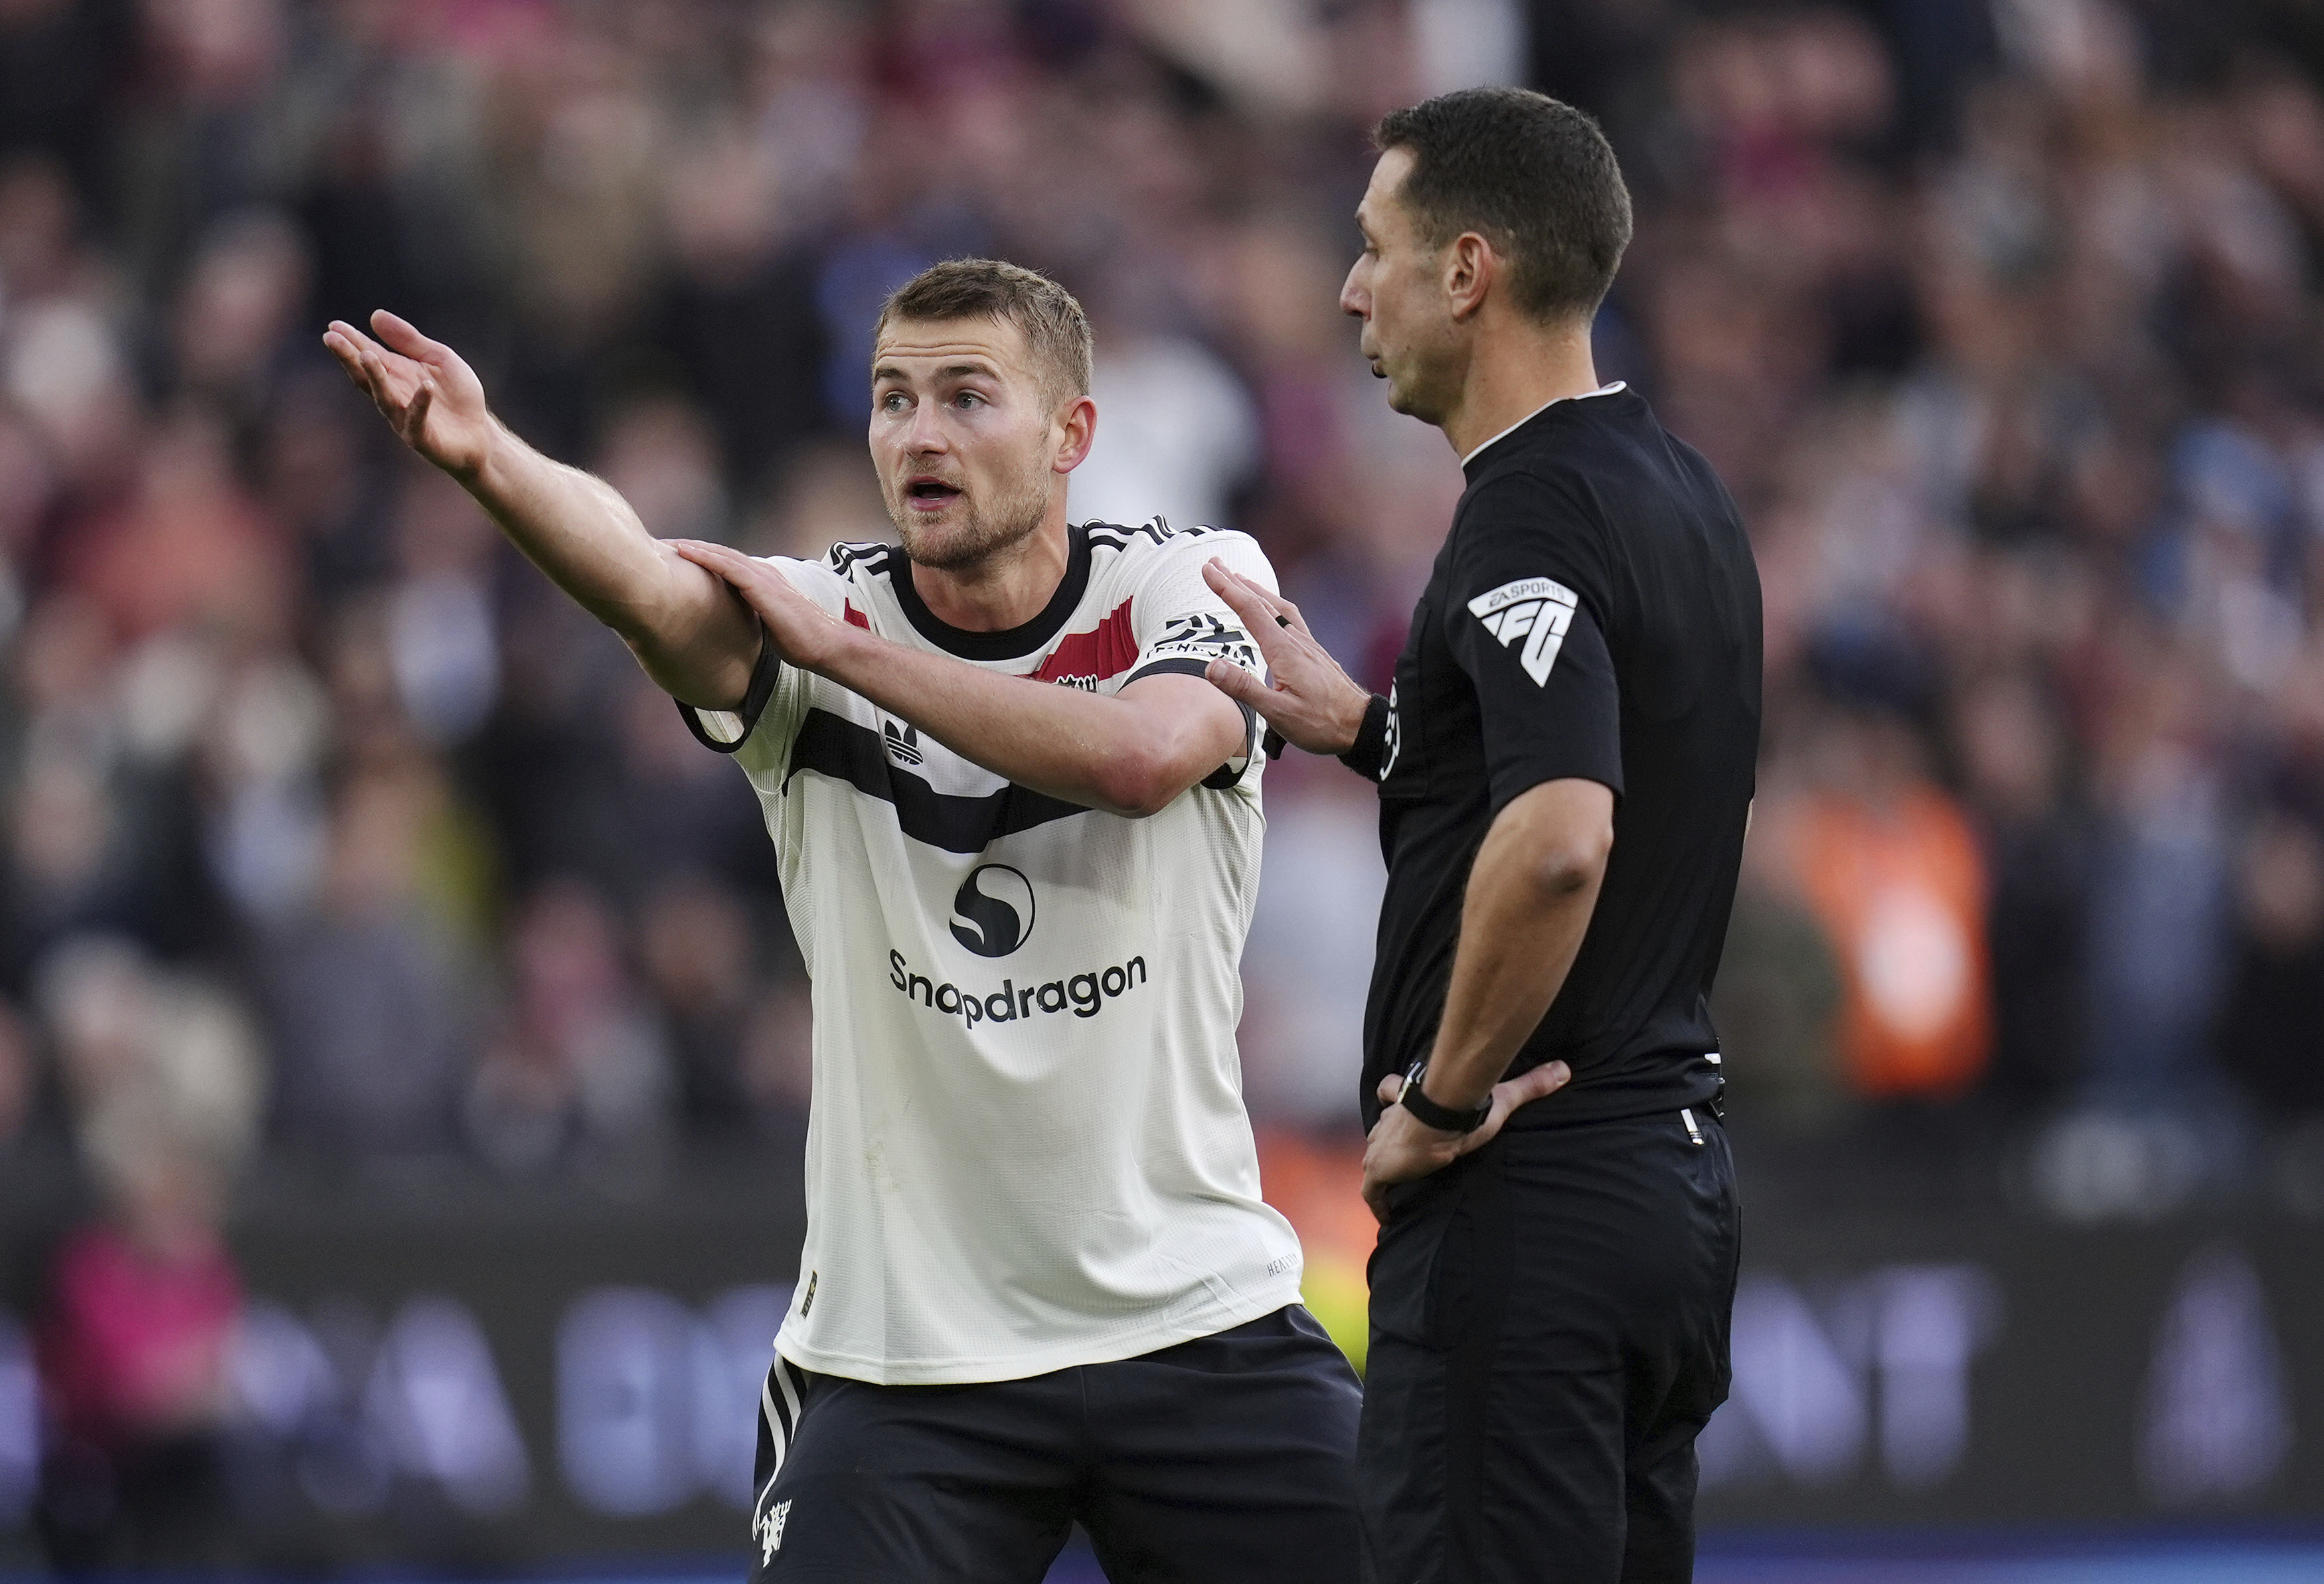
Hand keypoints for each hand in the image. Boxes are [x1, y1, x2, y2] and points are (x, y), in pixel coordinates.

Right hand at [323, 311, 496, 481]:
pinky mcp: (421, 436)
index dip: (352, 340)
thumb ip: (409, 340)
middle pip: (366, 375)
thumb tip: (375, 315)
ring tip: (366, 355)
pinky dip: (421, 403)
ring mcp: (404, 417)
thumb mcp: (437, 358)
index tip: (334, 325)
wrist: (480, 434)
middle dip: (349, 357)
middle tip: (331, 338)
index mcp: (396, 373)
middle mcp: (394, 394)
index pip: (369, 354)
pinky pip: (418, 419)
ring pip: (384, 397)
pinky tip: (425, 386)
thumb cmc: (457, 396)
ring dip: (375, 376)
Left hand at [669, 539, 849, 672]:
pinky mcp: (761, 586)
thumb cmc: (800, 641)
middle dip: (691, 548)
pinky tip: (687, 553)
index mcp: (763, 582)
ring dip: (693, 547)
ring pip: (721, 555)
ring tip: (667, 544)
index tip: (678, 559)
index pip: (727, 564)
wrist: (824, 645)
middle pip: (720, 554)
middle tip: (663, 545)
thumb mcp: (768, 624)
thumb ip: (752, 616)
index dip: (702, 559)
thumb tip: (735, 626)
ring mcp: (762, 577)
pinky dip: (706, 557)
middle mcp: (762, 573)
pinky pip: (729, 567)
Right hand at [1199, 559, 1373, 754]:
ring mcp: (1306, 645)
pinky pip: (1290, 619)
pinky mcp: (1313, 653)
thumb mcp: (1277, 712)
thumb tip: (1212, 666)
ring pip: (1277, 608)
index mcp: (1283, 650)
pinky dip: (1274, 605)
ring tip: (1239, 579)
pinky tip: (1274, 611)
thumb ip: (1244, 688)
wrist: (1360, 725)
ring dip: (1255, 591)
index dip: (1226, 588)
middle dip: (1235, 581)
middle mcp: (1295, 641)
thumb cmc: (1321, 722)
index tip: (1208, 570)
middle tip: (1215, 563)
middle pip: (1261, 602)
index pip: (1249, 610)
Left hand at [1360, 1060, 1569, 1222]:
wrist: (1437, 1121)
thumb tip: (1564, 1070)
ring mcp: (1380, 1147)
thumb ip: (1529, 1085)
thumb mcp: (1499, 1098)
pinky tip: (1386, 1217)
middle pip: (1380, 1130)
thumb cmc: (1464, 1109)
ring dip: (1383, 1170)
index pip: (1390, 1092)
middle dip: (1387, 1141)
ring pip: (1374, 1157)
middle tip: (1402, 1159)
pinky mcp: (1378, 1170)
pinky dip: (1379, 1203)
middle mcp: (1389, 1121)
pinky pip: (1372, 1192)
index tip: (1394, 1105)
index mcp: (1409, 1101)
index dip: (1392, 1097)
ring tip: (1396, 1187)